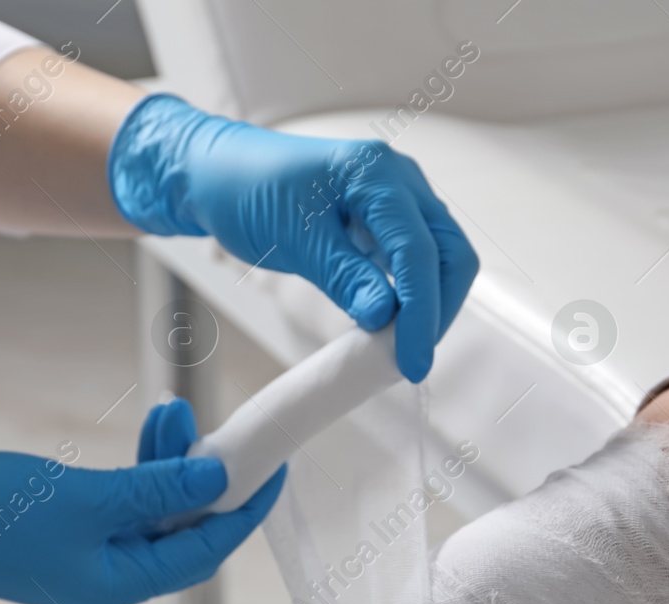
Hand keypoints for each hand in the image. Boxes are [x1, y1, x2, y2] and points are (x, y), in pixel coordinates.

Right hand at [0, 399, 282, 603]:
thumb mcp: (88, 496)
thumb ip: (157, 489)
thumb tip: (217, 483)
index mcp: (122, 586)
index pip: (207, 550)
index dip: (245, 510)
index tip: (275, 468)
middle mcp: (113, 584)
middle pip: (185, 532)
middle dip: (204, 477)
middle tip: (217, 427)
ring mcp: (89, 564)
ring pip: (154, 514)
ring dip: (169, 466)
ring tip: (172, 412)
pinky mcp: (68, 541)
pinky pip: (124, 509)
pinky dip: (139, 474)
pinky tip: (148, 433)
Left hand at [109, 94, 478, 382]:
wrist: (218, 174)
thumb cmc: (249, 194)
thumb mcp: (294, 240)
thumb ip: (344, 277)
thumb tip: (385, 319)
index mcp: (378, 174)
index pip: (420, 252)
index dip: (422, 313)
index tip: (412, 365)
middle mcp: (400, 179)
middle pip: (451, 253)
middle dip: (438, 309)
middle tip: (411, 360)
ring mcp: (398, 197)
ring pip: (441, 257)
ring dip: (429, 304)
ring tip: (400, 348)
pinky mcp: (387, 219)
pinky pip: (416, 259)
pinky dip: (411, 294)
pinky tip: (390, 324)